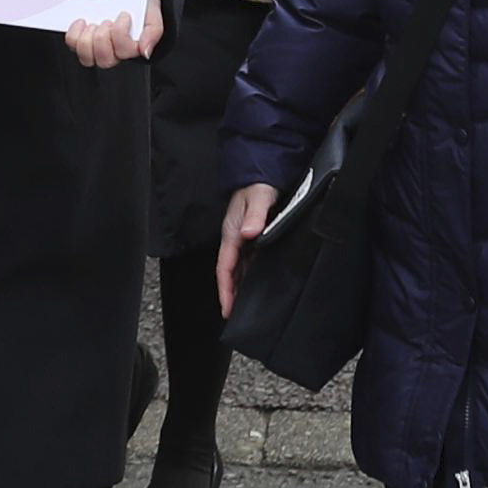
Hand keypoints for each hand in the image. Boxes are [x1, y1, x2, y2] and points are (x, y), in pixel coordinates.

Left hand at [65, 0, 163, 69]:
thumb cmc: (140, 5)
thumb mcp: (152, 13)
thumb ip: (153, 32)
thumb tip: (144, 51)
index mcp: (131, 47)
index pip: (124, 51)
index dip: (120, 33)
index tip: (124, 14)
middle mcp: (113, 51)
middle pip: (104, 60)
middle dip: (102, 39)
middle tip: (106, 21)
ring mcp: (95, 48)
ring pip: (86, 58)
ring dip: (87, 40)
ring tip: (92, 24)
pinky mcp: (81, 40)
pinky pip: (73, 45)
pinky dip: (74, 34)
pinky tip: (81, 22)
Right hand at [214, 182, 277, 316]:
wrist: (262, 172)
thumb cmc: (258, 184)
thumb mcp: (258, 198)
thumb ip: (255, 216)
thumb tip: (248, 234)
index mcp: (232, 233)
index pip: (225, 267)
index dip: (225, 289)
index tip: (227, 307)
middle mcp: (236, 239)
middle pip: (229, 273)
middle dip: (229, 294)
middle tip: (233, 315)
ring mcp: (243, 239)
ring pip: (238, 269)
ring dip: (238, 287)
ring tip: (243, 306)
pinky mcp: (253, 238)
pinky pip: (248, 262)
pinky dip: (249, 276)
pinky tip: (256, 285)